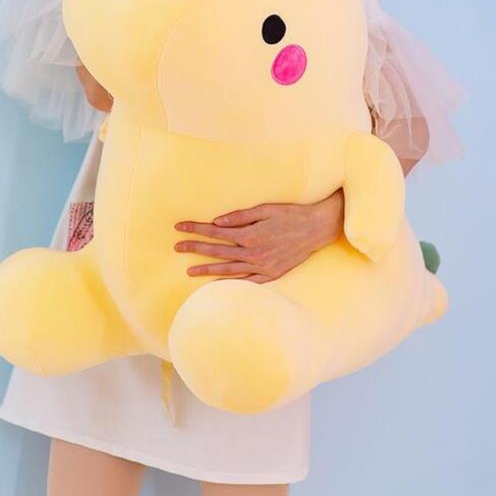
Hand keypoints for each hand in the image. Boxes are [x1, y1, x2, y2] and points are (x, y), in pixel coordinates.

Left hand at [174, 190, 344, 283]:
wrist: (318, 228)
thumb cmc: (291, 214)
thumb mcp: (266, 209)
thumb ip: (241, 216)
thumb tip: (217, 221)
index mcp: (250, 234)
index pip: (215, 231)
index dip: (196, 229)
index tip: (179, 228)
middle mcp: (254, 253)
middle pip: (218, 251)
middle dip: (195, 248)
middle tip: (177, 247)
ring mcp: (263, 266)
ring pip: (229, 270)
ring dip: (208, 270)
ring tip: (189, 271)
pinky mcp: (272, 274)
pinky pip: (248, 282)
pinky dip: (232, 284)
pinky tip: (218, 286)